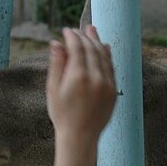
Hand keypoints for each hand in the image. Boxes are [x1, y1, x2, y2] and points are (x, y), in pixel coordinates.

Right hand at [46, 26, 116, 147]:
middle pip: (91, 48)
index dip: (72, 36)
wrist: (80, 137)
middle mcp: (95, 78)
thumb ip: (57, 64)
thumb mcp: (53, 89)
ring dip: (97, 41)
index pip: (77, 47)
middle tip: (80, 28)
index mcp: (78, 76)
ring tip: (92, 30)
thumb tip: (56, 43)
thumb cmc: (62, 114)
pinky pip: (111, 67)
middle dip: (85, 36)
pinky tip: (104, 47)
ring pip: (103, 56)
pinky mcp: (113, 91)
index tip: (66, 31)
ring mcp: (107, 84)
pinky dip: (107, 55)